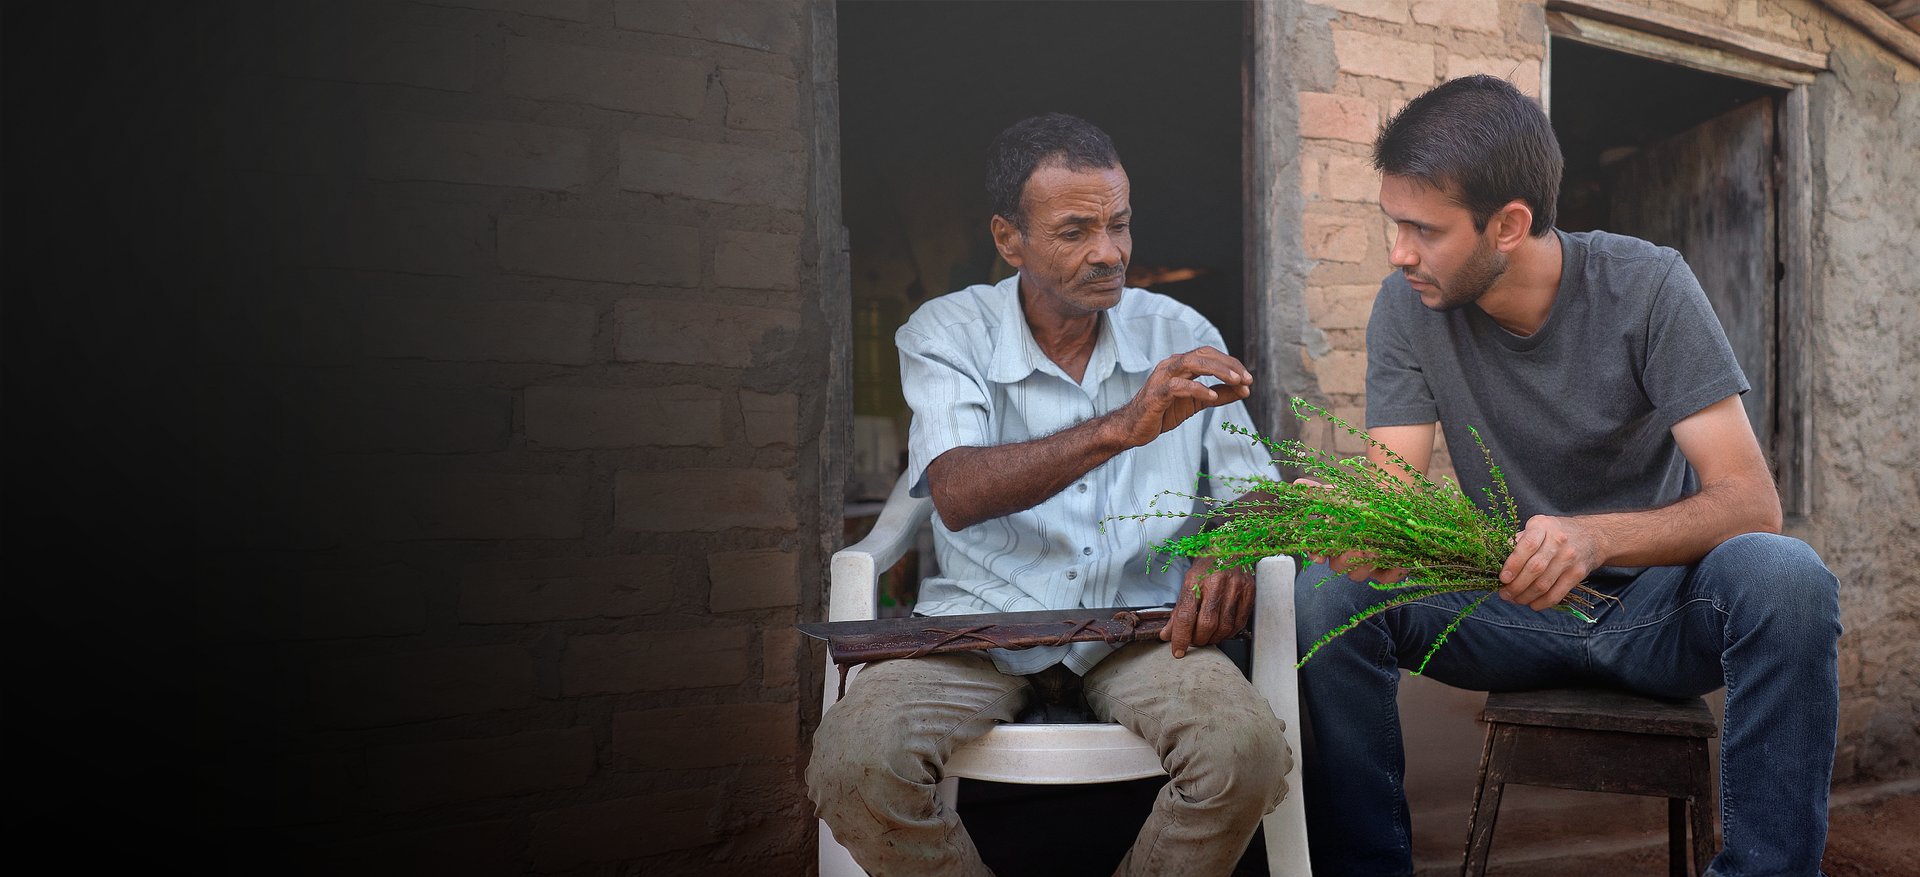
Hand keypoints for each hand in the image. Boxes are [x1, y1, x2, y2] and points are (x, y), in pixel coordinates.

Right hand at [1112, 347, 1251, 447]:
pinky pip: (1178, 386)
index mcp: (1181, 366)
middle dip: (1227, 365)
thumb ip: (1220, 395)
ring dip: (1216, 370)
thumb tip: (1245, 390)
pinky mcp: (1156, 394)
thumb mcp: (1197, 403)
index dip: (1231, 364)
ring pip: (1191, 363)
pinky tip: (1212, 396)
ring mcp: (1162, 378)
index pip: (1209, 355)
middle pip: (1203, 355)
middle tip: (1247, 379)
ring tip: (1235, 381)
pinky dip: (1197, 389)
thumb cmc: (1163, 412)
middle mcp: (1171, 366)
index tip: (1248, 379)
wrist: (1134, 428)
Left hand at [1161, 557, 1253, 657]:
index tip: (1178, 650)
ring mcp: (1236, 587)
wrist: (1233, 543)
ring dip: (1213, 638)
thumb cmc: (1208, 563)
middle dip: (1198, 640)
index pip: (1186, 615)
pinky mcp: (1249, 592)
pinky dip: (1228, 633)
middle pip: (1206, 624)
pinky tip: (1221, 631)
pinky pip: (1239, 622)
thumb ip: (1179, 609)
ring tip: (1206, 637)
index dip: (1181, 637)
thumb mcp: (1188, 581)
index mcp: (1196, 579)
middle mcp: (1217, 583)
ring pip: (1224, 627)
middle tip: (1193, 641)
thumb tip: (1168, 634)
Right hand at [1292, 478, 1409, 583]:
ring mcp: (1365, 565)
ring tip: (1375, 550)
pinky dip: (1392, 572)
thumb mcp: (1341, 495)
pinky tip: (1400, 562)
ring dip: (1365, 566)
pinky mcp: (1387, 570)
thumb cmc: (1362, 500)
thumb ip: (1319, 493)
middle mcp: (1346, 555)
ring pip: (1359, 574)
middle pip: (1338, 566)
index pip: (1317, 552)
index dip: (1316, 555)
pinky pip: (1387, 578)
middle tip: (1353, 550)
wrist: (1393, 501)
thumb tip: (1298, 484)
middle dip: (1344, 559)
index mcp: (1331, 541)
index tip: (1319, 556)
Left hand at [1499, 515, 1604, 610]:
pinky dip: (1542, 603)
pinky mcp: (1578, 574)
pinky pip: (1557, 593)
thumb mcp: (1537, 527)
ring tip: (1515, 600)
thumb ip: (1518, 541)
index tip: (1502, 578)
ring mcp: (1570, 558)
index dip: (1513, 564)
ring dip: (1526, 597)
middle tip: (1504, 594)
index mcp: (1542, 526)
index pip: (1526, 546)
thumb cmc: (1555, 532)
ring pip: (1544, 584)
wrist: (1591, 536)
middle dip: (1516, 586)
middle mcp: (1558, 540)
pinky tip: (1532, 604)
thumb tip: (1496, 561)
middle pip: (1535, 568)